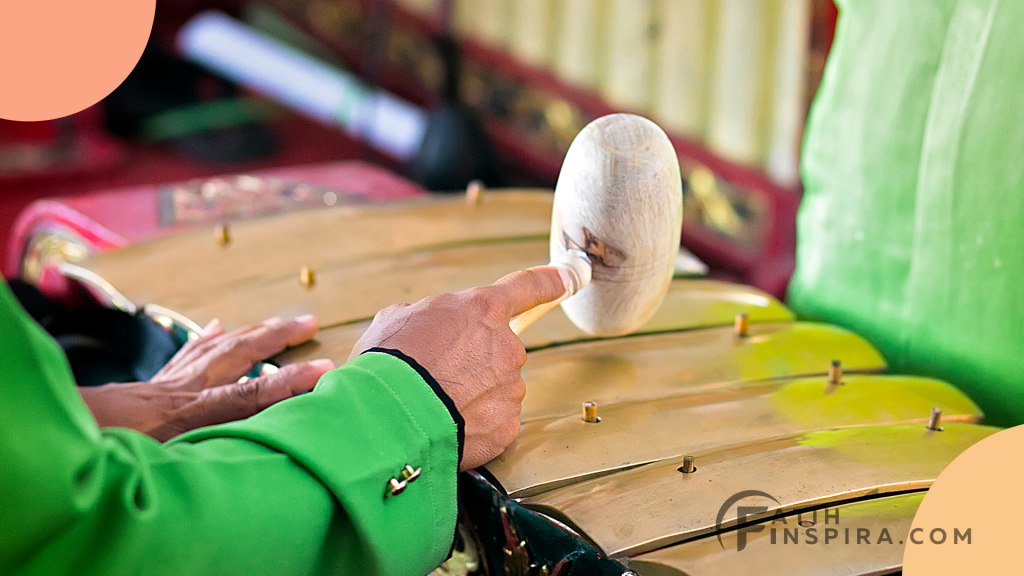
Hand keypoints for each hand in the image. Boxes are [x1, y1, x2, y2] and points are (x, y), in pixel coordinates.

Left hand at [80, 315, 333, 441]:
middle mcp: (185, 388)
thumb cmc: (118, 445)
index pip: (255, 389)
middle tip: (308, 322)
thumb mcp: (177, 443)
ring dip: (248, 332)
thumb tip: (266, 420)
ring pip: (214, 347)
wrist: (70, 428)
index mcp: (193, 407)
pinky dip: (204, 339)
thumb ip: (226, 424)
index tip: (329, 370)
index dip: (293, 381)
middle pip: (238, 352)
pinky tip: (214, 328)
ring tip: (274, 322)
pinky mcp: (149, 383)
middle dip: (276, 336)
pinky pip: (183, 354)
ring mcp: (166, 381)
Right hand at [350, 266, 570, 469]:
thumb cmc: (388, 363)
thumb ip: (427, 317)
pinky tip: (447, 426)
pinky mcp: (508, 426)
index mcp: (482, 310)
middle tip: (437, 376)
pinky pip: (494, 422)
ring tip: (435, 404)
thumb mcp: (397, 320)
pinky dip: (475, 426)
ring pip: (496, 390)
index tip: (567, 277)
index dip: (549, 281)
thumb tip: (429, 330)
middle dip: (474, 362)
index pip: (526, 287)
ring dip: (472, 396)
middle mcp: (507, 347)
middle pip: (499, 351)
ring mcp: (511, 388)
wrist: (388, 416)